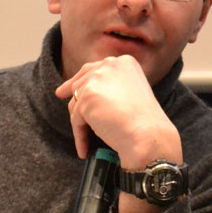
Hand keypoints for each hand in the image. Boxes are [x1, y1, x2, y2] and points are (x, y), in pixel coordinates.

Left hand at [55, 55, 181, 169]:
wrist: (149, 136)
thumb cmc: (146, 123)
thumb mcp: (132, 94)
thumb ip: (111, 88)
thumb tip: (82, 92)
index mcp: (124, 62)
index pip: (94, 68)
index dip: (79, 78)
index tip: (67, 88)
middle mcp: (110, 65)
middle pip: (82, 83)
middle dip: (74, 96)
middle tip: (62, 99)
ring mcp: (97, 79)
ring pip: (77, 102)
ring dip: (81, 123)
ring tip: (87, 140)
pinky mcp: (87, 96)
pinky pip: (76, 119)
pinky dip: (80, 136)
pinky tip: (85, 149)